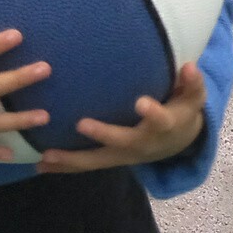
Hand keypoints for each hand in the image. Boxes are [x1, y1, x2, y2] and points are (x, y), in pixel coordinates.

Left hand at [36, 62, 205, 172]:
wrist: (176, 143)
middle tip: (80, 123)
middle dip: (102, 134)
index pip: (160, 119)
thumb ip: (192, 83)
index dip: (152, 112)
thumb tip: (189, 66)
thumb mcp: (193, 98)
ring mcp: (123, 155)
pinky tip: (39, 164)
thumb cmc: (181, 112)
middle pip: (121, 142)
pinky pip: (87, 164)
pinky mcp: (110, 159)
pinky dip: (64, 166)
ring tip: (45, 157)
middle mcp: (141, 144)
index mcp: (163, 126)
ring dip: (71, 160)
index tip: (141, 103)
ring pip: (97, 160)